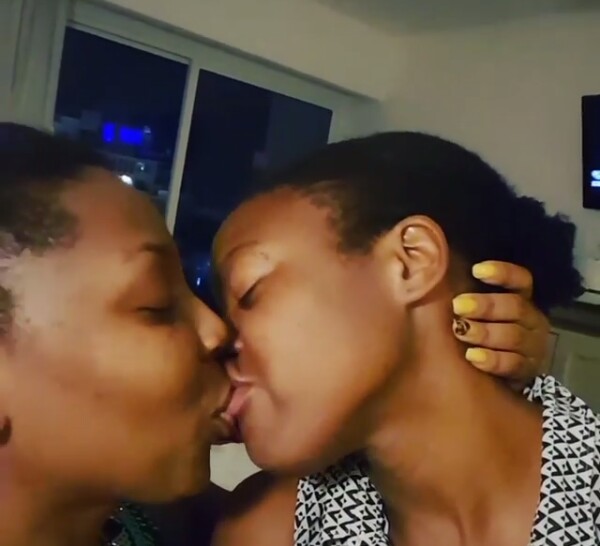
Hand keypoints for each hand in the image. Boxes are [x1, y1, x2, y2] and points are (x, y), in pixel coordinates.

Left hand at [452, 261, 549, 388]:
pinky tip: (472, 356)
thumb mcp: (471, 311)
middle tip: (458, 306)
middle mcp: (531, 320)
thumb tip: (429, 269)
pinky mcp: (527, 371)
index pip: (520, 279)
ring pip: (513, 336)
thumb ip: (460, 293)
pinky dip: (492, 360)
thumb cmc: (475, 331)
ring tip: (461, 331)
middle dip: (486, 305)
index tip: (476, 270)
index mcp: (520, 298)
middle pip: (515, 307)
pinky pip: (513, 364)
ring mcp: (532, 346)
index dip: (502, 273)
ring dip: (485, 332)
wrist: (492, 376)